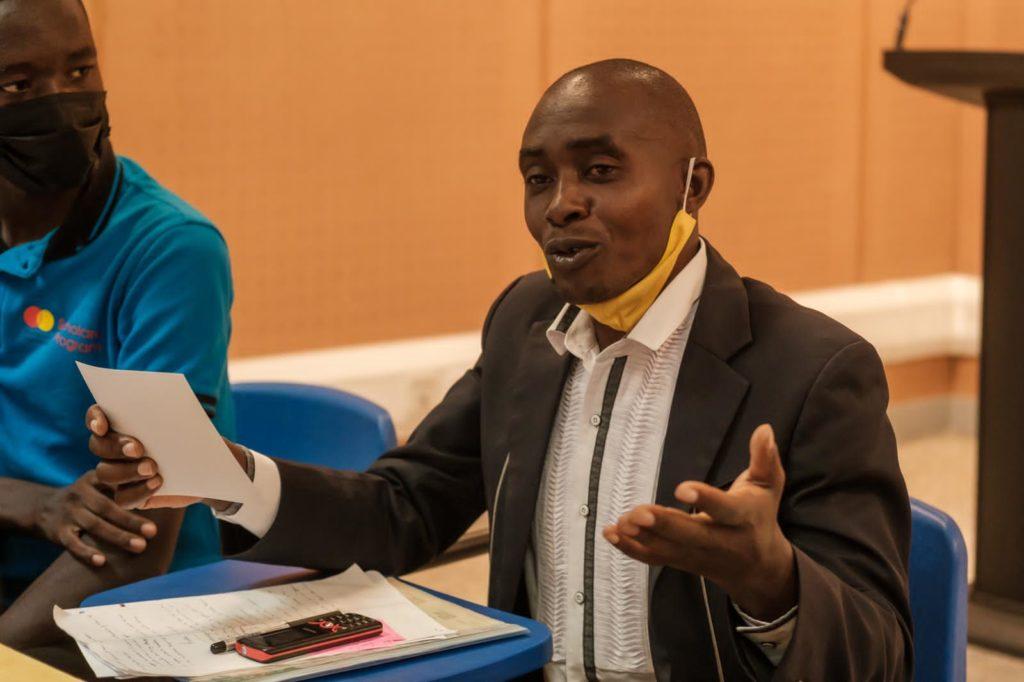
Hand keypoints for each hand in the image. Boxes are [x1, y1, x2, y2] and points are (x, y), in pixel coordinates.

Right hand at [34, 470, 156, 566]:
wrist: (44, 508)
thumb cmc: (87, 497)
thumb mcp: (99, 483)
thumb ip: (123, 485)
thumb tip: (165, 489)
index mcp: (94, 478)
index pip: (116, 479)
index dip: (136, 480)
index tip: (158, 481)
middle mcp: (81, 493)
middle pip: (108, 507)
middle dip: (132, 520)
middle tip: (153, 531)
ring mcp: (69, 512)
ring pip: (95, 526)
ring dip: (118, 537)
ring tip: (140, 546)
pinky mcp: (58, 531)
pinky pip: (72, 543)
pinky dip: (86, 553)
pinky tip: (101, 561)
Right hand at [86, 405, 245, 510]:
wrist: (210, 469)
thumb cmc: (197, 438)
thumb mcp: (192, 421)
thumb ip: (178, 409)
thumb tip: (172, 400)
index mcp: (124, 423)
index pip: (95, 416)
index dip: (94, 419)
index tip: (103, 425)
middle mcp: (115, 447)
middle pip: (98, 445)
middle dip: (115, 447)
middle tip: (138, 448)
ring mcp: (120, 472)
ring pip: (105, 472)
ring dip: (126, 471)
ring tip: (153, 468)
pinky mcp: (131, 495)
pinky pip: (123, 498)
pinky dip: (138, 491)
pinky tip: (158, 483)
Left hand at [603, 423, 796, 619]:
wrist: (759, 568)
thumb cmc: (760, 516)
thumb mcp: (769, 486)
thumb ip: (765, 458)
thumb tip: (764, 429)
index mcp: (742, 518)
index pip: (725, 510)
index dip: (705, 500)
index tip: (681, 489)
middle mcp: (721, 542)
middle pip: (691, 536)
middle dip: (664, 525)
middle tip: (639, 512)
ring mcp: (698, 556)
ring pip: (669, 550)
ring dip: (642, 538)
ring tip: (622, 522)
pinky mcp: (681, 563)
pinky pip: (655, 559)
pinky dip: (631, 549)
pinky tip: (611, 534)